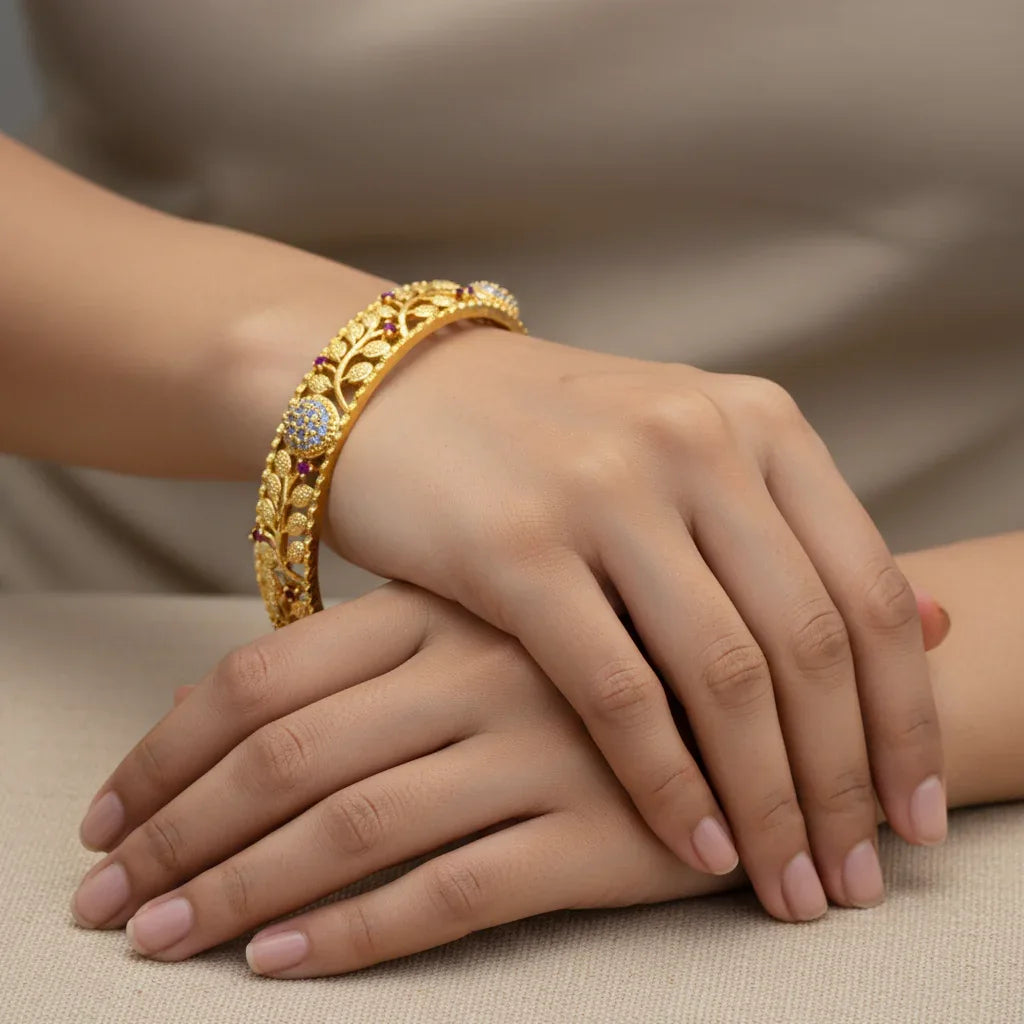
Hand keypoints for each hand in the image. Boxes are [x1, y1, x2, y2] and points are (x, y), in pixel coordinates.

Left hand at [72, 586, 733, 975]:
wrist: (759, 682)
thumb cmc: (596, 643)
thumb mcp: (482, 612)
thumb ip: (365, 648)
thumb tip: (206, 698)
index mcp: (442, 603)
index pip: (263, 675)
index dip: (169, 748)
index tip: (111, 810)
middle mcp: (478, 667)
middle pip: (286, 755)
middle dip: (181, 834)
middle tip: (105, 898)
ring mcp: (536, 746)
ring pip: (351, 824)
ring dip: (239, 891)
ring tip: (164, 939)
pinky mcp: (594, 831)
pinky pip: (449, 891)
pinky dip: (352, 932)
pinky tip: (282, 963)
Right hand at [328, 327, 946, 918]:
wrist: (397, 393)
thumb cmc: (546, 438)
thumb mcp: (687, 453)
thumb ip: (800, 532)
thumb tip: (944, 619)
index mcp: (753, 419)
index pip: (868, 588)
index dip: (908, 716)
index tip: (919, 813)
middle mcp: (693, 441)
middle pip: (810, 643)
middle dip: (846, 780)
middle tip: (856, 878)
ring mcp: (603, 489)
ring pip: (725, 674)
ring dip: (768, 798)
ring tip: (788, 880)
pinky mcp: (514, 546)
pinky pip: (616, 689)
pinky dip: (665, 780)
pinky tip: (691, 843)